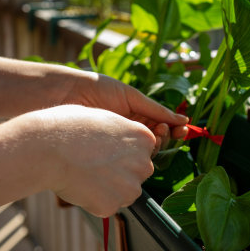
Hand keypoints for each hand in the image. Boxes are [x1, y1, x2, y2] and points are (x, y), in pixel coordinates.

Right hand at [25, 105, 155, 216]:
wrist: (47, 147)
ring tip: (84, 174)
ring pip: (124, 193)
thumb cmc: (68, 126)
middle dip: (120, 172)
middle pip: (136, 173)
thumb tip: (121, 143)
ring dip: (109, 188)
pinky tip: (78, 186)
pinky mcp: (113, 206)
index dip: (122, 152)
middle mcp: (144, 164)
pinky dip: (94, 201)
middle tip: (93, 164)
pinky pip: (106, 206)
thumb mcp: (103, 119)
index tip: (103, 150)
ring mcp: (130, 187)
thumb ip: (121, 134)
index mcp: (144, 138)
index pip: (142, 151)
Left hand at [65, 72, 187, 153]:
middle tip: (163, 130)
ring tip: (153, 134)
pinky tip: (139, 149)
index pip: (161, 127)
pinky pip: (125, 160)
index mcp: (136, 116)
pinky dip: (136, 156)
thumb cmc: (97, 89)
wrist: (66, 95)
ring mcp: (117, 144)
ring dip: (154, 146)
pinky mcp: (106, 156)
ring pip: (143, 152)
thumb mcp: (130, 96)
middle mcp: (128, 131)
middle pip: (155, 142)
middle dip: (164, 137)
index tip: (183, 129)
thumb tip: (183, 121)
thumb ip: (155, 109)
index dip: (173, 130)